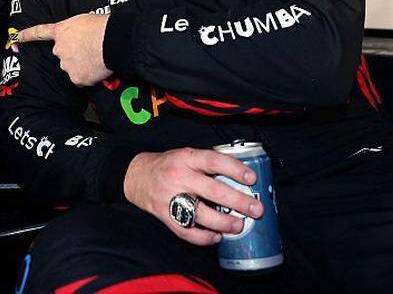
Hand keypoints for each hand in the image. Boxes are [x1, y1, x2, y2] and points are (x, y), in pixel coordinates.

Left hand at [15, 13, 110, 85]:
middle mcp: (60, 49)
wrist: (113, 40)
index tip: (16, 37)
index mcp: (61, 31)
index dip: (27, 35)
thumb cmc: (102, 27)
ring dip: (81, 65)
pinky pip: (81, 79)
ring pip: (72, 68)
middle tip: (89, 50)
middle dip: (73, 54)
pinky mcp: (77, 77)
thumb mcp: (84, 20)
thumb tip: (78, 37)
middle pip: (63, 54)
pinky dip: (89, 76)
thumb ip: (74, 30)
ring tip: (96, 57)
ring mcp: (67, 64)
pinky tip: (97, 67)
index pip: (40, 32)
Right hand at [123, 148, 263, 245]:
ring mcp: (171, 198)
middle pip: (213, 191)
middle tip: (256, 209)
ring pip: (201, 214)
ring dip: (224, 223)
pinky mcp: (165, 216)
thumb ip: (207, 164)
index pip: (213, 161)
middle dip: (238, 201)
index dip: (234, 169)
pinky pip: (187, 232)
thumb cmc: (168, 165)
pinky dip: (204, 237)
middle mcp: (178, 177)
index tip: (252, 178)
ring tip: (239, 225)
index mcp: (186, 158)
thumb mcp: (186, 155)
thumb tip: (239, 176)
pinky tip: (217, 236)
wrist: (136, 177)